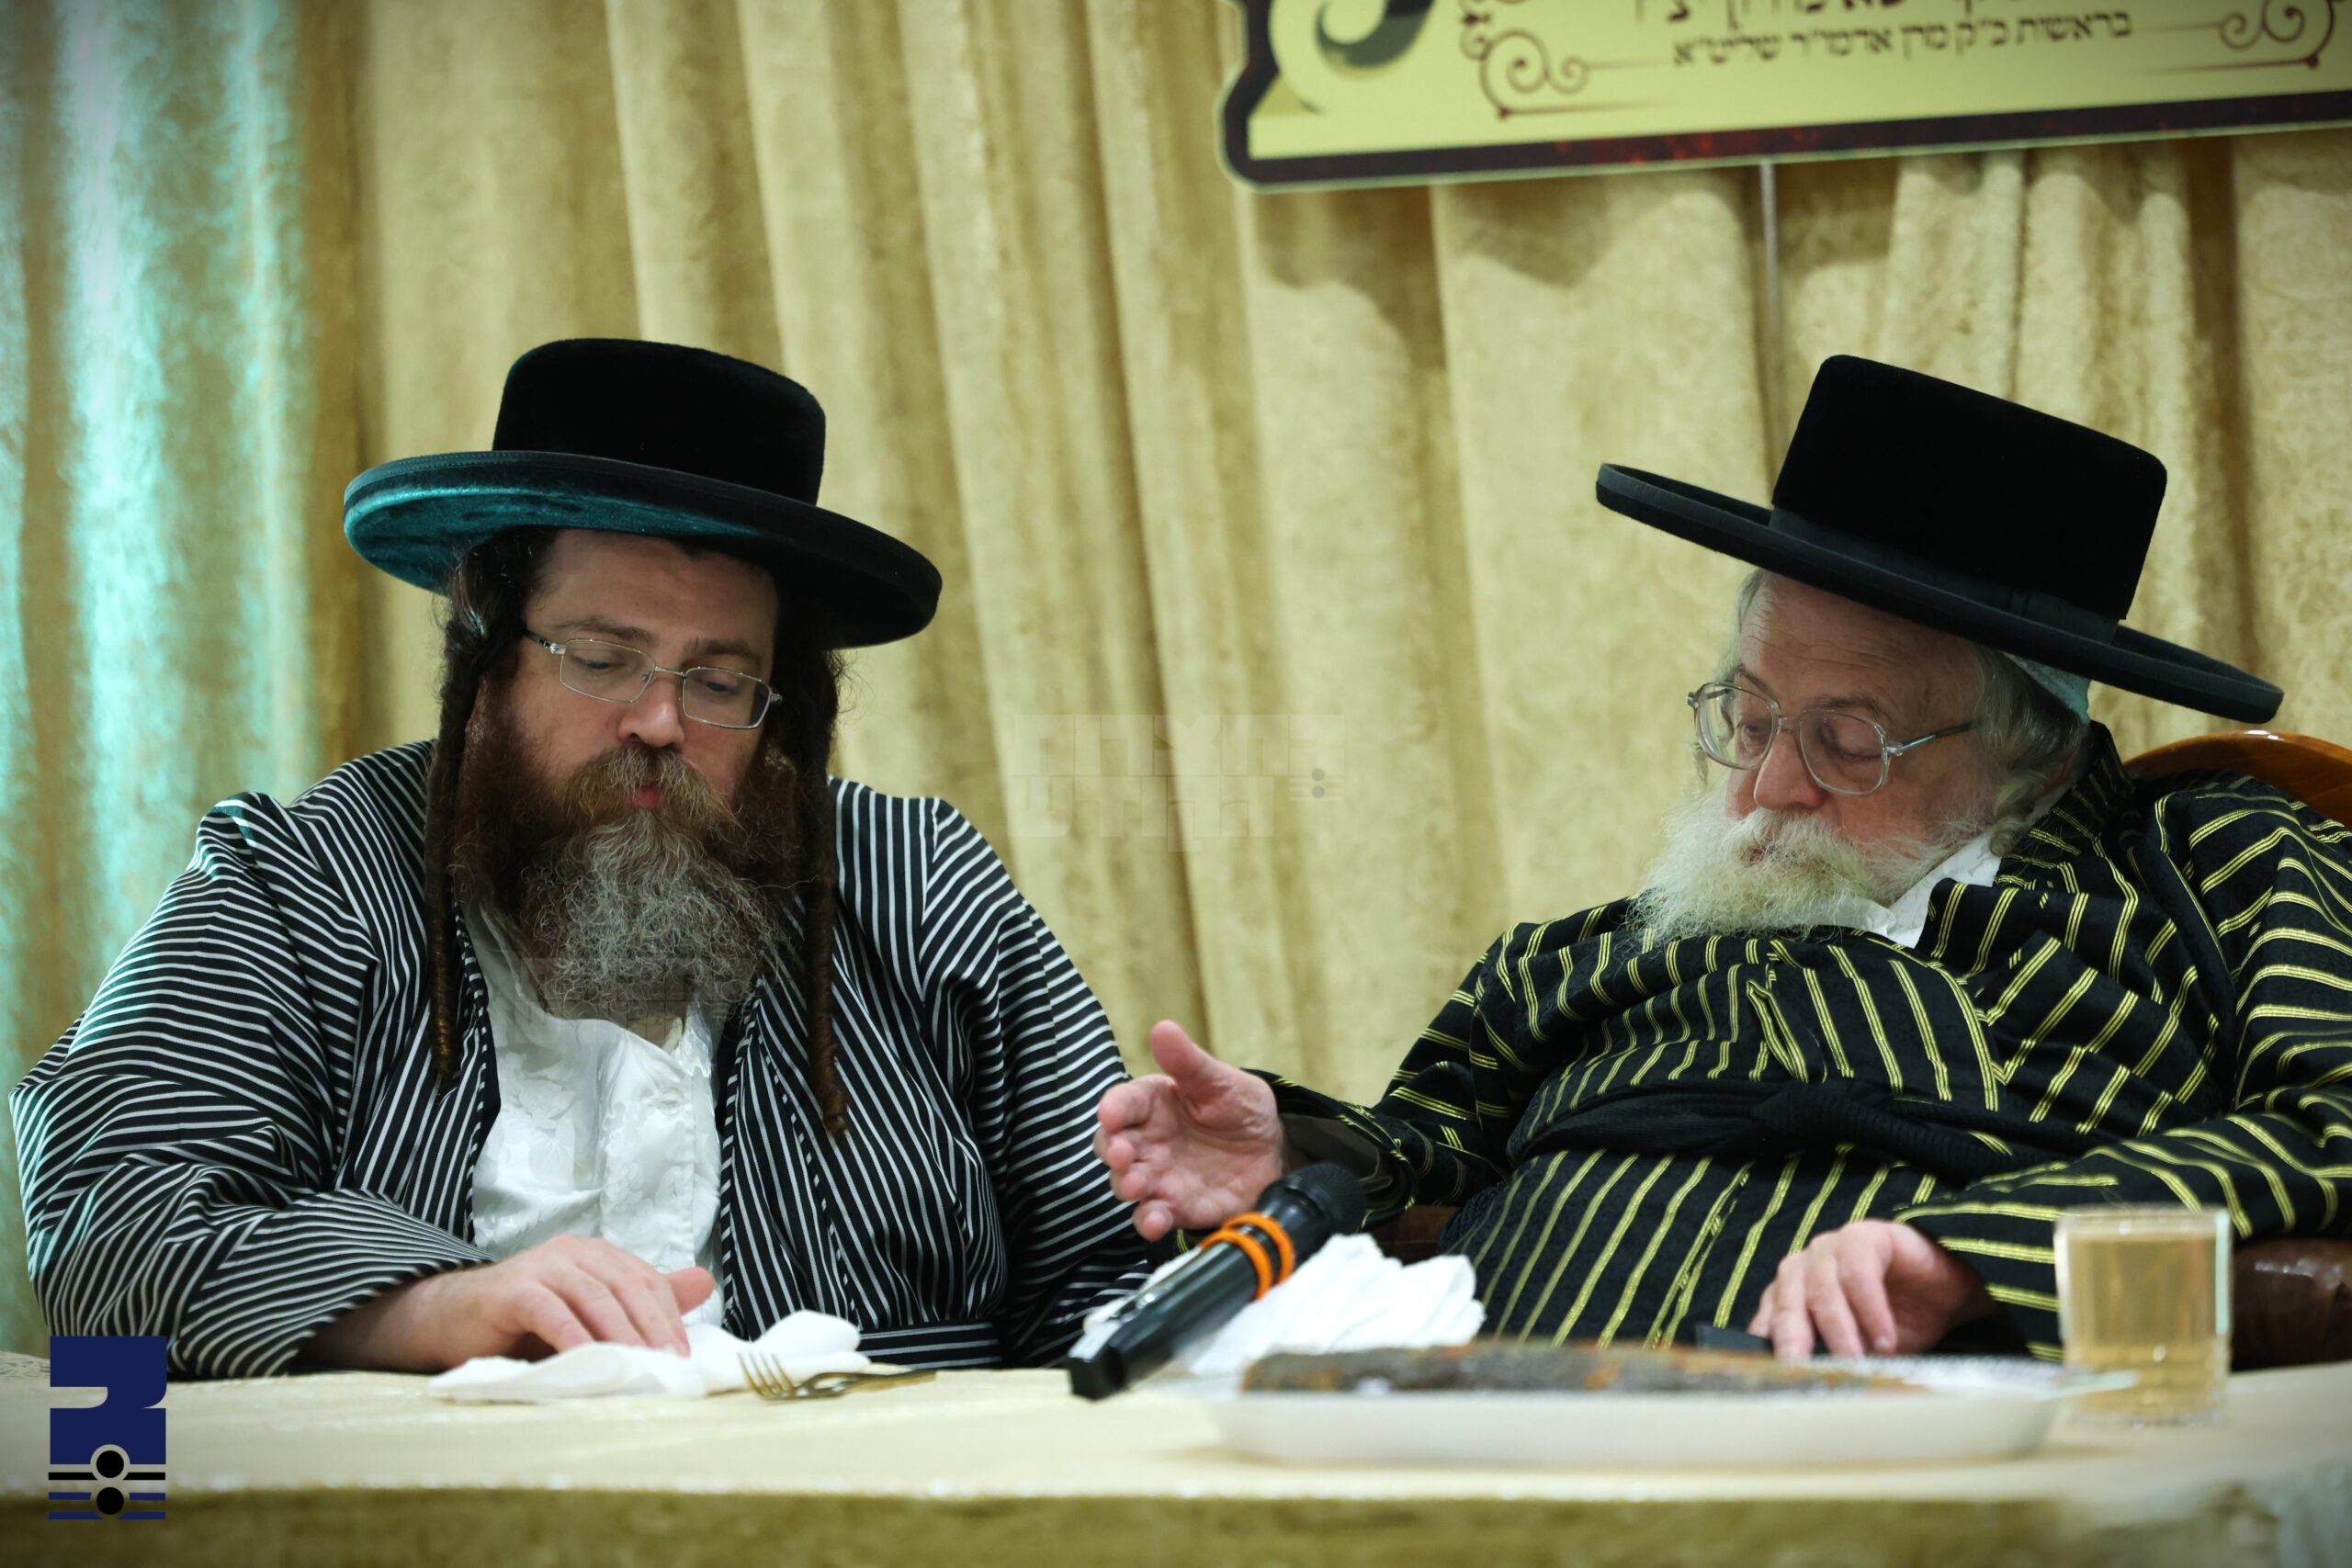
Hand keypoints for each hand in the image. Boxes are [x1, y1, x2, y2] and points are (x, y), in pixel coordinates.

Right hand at [304, 1235, 715, 1371]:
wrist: (450, 1321)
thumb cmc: (523, 1323)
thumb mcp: (589, 1313)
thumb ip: (642, 1300)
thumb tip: (705, 1281)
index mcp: (597, 1254)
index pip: (645, 1281)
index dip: (669, 1317)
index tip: (684, 1356)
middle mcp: (573, 1251)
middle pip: (626, 1287)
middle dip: (653, 1328)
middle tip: (670, 1365)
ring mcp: (541, 1266)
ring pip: (595, 1298)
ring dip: (622, 1336)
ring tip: (641, 1367)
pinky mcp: (512, 1290)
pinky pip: (552, 1312)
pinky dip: (574, 1338)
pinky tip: (589, 1361)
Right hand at [1094, 1021, 1283, 1241]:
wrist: (1272, 1153)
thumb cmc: (1241, 1109)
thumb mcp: (1222, 1082)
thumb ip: (1190, 1062)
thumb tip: (1163, 1028)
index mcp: (1153, 1103)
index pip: (1123, 1103)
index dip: (1114, 1108)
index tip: (1111, 1114)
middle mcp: (1146, 1141)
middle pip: (1112, 1145)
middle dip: (1112, 1150)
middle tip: (1122, 1155)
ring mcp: (1158, 1176)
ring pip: (1125, 1182)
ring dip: (1125, 1185)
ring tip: (1137, 1186)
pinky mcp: (1174, 1207)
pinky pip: (1152, 1216)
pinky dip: (1148, 1221)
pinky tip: (1157, 1219)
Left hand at [1747, 1220, 1993, 1360]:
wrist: (1945, 1296)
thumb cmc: (1896, 1325)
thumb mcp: (1859, 1352)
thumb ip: (1830, 1362)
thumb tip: (1811, 1392)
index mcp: (1791, 1296)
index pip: (1768, 1324)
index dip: (1771, 1354)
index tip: (1777, 1383)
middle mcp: (1804, 1268)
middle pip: (1787, 1304)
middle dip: (1793, 1342)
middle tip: (1803, 1373)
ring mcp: (1831, 1248)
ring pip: (1821, 1288)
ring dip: (1839, 1330)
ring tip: (1857, 1361)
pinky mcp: (1865, 1236)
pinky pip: (1858, 1271)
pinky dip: (1870, 1309)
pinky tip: (1885, 1340)